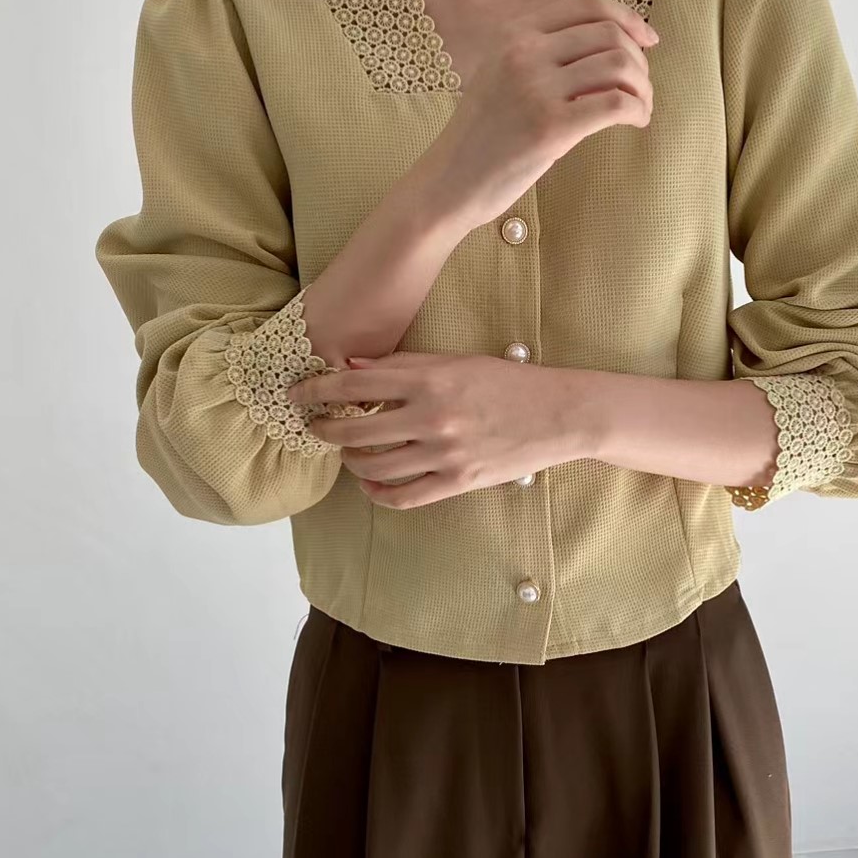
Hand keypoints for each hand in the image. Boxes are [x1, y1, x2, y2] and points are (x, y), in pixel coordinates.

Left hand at [284, 352, 592, 508]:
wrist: (558, 414)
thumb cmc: (507, 382)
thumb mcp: (456, 362)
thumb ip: (404, 365)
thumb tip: (353, 369)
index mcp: (430, 379)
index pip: (354, 386)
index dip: (317, 391)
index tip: (298, 395)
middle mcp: (432, 417)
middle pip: (354, 431)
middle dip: (325, 431)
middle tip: (316, 427)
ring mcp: (445, 453)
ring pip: (374, 467)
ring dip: (351, 462)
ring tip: (348, 454)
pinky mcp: (458, 481)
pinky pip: (403, 496)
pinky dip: (378, 493)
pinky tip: (372, 484)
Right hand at [421, 0, 658, 234]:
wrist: (448, 183)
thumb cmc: (480, 138)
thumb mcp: (500, 78)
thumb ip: (542, 58)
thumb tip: (608, 54)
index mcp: (514, 33)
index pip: (587, 6)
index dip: (628, 18)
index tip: (646, 41)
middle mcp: (524, 52)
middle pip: (610, 34)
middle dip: (639, 60)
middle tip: (641, 90)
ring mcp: (536, 88)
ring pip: (619, 66)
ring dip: (642, 88)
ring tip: (641, 110)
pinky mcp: (550, 127)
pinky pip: (615, 104)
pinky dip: (637, 110)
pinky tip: (636, 123)